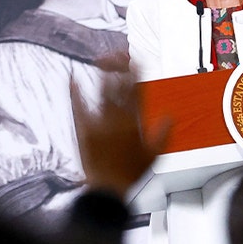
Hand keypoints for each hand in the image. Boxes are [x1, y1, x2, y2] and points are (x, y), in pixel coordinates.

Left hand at [71, 70, 170, 196]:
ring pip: (101, 92)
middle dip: (120, 66)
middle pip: (119, 86)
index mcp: (134, 123)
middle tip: (118, 54)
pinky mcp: (83, 130)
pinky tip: (73, 77)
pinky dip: (75, 91)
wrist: (108, 190)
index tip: (136, 61)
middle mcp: (117, 119)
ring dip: (102, 74)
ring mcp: (98, 123)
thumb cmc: (130, 175)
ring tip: (102, 60)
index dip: (137, 73)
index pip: (138, 91)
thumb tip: (169, 117)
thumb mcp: (153, 155)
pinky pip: (78, 106)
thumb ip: (162, 133)